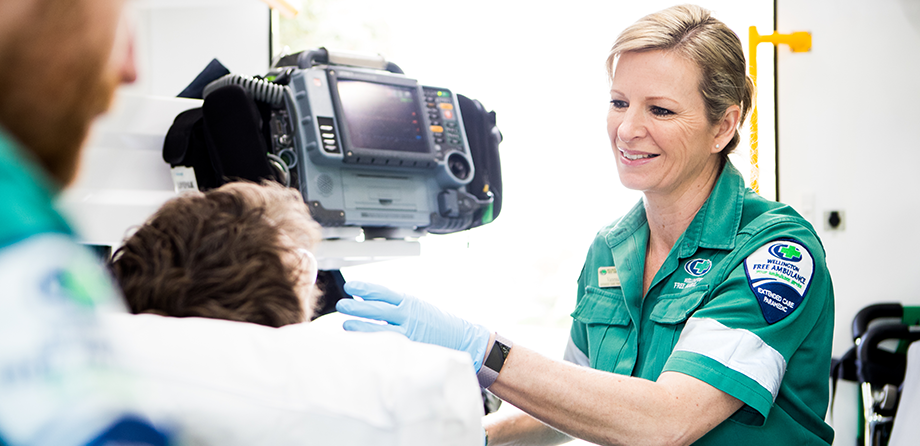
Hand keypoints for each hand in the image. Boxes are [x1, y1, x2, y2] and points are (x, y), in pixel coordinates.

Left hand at [335, 281, 490, 371]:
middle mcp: (409, 316)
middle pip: (378, 309)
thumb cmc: (437, 322)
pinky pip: (389, 345)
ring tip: (345, 324)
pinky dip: (374, 342)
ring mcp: (410, 333)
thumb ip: (396, 305)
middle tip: (342, 304)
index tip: (351, 287)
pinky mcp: (411, 348)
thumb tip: (369, 301)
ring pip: (380, 328)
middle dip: (358, 306)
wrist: (463, 338)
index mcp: (410, 301)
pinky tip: (362, 342)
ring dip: (361, 326)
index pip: (384, 292)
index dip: (366, 289)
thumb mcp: (418, 306)